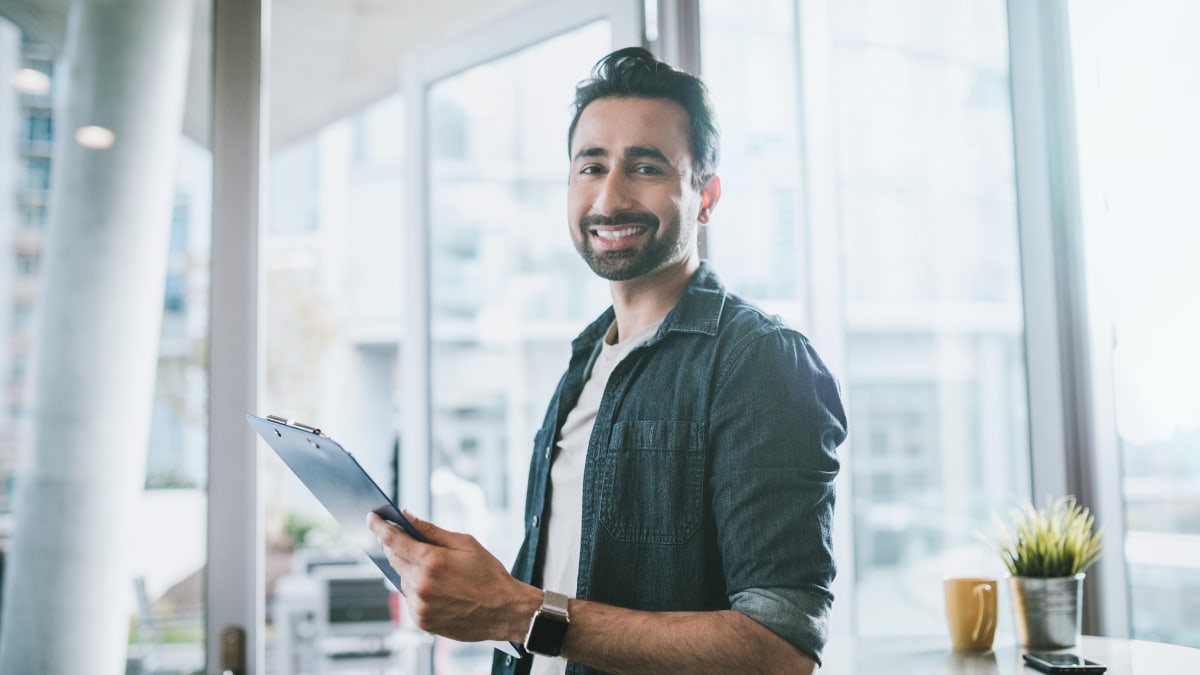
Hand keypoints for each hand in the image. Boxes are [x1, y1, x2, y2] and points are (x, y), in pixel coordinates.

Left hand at [366, 511, 539, 642]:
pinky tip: (435, 585)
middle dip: (394, 545)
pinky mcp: (421, 620)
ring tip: (432, 566)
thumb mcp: (464, 543)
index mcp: (431, 562)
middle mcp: (420, 585)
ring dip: (409, 568)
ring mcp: (419, 606)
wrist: (503, 611)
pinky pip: (410, 597)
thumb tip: (406, 517)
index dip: (379, 526)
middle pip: (394, 558)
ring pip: (401, 578)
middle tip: (398, 535)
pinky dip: (416, 587)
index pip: (393, 539)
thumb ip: (431, 530)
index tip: (371, 517)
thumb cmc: (488, 574)